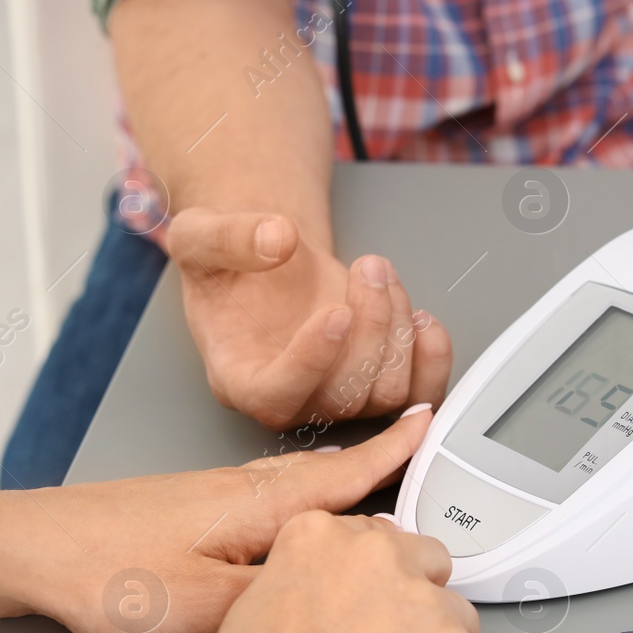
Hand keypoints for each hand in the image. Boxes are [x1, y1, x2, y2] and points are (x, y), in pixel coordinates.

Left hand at [12, 407, 436, 632]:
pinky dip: (294, 495)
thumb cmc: (108, 574)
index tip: (428, 425)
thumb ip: (279, 591)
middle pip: (322, 470)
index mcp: (257, 503)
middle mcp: (237, 487)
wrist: (32, 550)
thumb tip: (333, 579)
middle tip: (414, 447)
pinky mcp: (184, 507)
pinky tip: (286, 513)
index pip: (343, 473)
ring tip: (365, 478)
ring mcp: (208, 494)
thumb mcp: (211, 604)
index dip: (391, 452)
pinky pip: (261, 493)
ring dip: (334, 476)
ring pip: (290, 481)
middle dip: (372, 459)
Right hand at [164, 207, 451, 430]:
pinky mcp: (372, 381)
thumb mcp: (201, 234)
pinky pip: (416, 393)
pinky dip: (431, 358)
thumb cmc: (227, 261)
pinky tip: (419, 317)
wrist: (264, 259)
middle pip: (342, 397)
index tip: (336, 312)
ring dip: (397, 329)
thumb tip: (277, 238)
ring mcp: (336, 394)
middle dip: (369, 327)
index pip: (274, 396)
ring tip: (380, 274)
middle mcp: (290, 398)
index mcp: (238, 377)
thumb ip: (228, 236)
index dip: (311, 362)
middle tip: (368, 268)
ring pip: (386, 394)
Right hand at [195, 510, 493, 632]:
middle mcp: (377, 555)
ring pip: (457, 618)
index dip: (372, 585)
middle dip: (413, 604)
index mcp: (321, 536)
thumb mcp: (255, 603)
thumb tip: (337, 580)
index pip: (376, 538)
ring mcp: (423, 602)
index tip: (362, 613)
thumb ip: (306, 575)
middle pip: (427, 564)